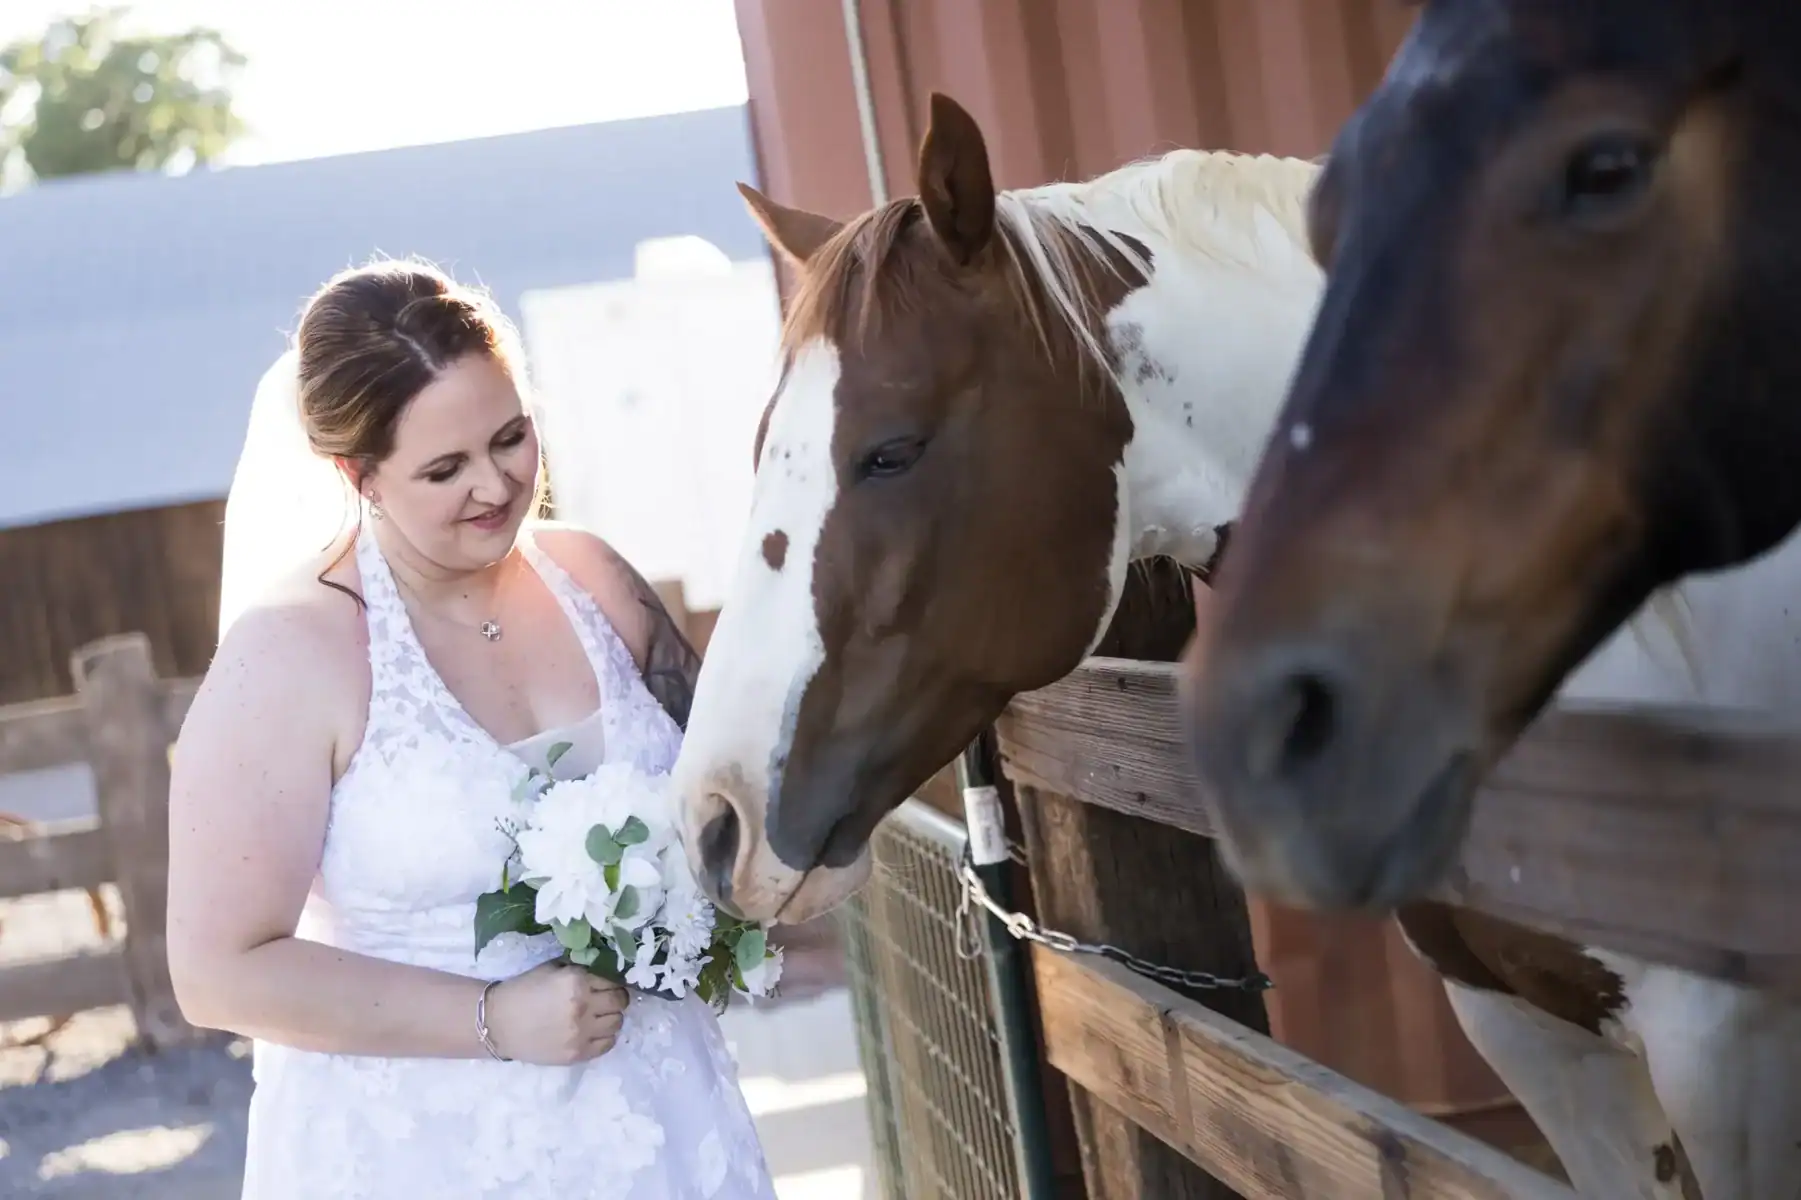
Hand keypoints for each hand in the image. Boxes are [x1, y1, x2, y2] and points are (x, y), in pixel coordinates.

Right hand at [482, 961, 629, 1065]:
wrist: (499, 1023)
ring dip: (611, 1017)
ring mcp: (581, 1032)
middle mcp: (583, 1006)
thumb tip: (604, 970)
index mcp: (576, 981)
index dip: (611, 982)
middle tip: (606, 1000)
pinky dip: (605, 1036)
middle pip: (620, 1002)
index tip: (608, 985)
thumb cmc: (524, 990)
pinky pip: (608, 1044)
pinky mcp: (577, 1054)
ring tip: (598, 1017)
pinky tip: (593, 1032)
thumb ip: (579, 969)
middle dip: (616, 999)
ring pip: (617, 1023)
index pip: (613, 980)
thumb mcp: (552, 969)